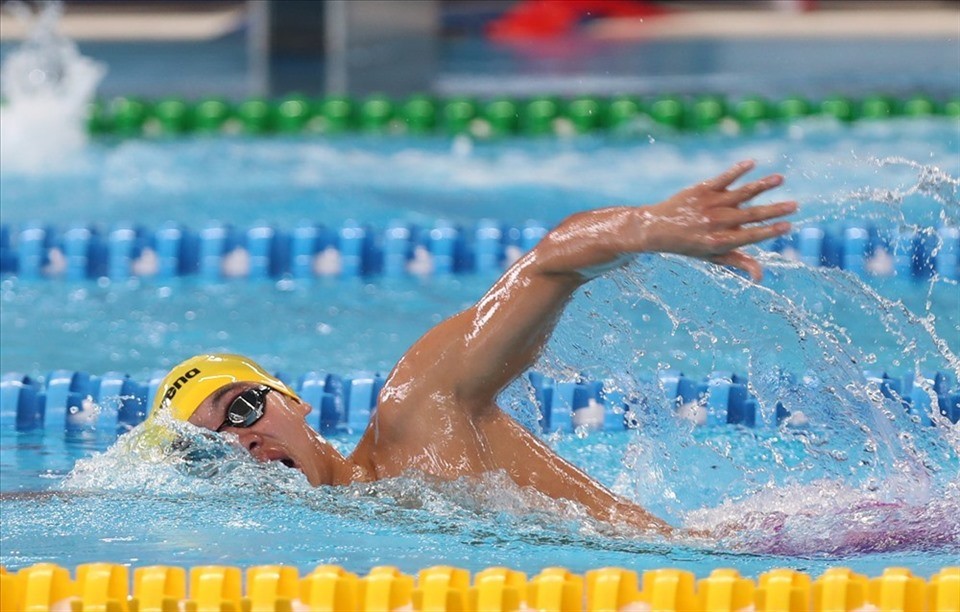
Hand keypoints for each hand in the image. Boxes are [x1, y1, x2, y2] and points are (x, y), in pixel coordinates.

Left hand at [643, 160, 795, 280]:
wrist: (656, 228)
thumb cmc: (690, 245)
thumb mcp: (712, 257)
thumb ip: (738, 262)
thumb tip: (761, 277)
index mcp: (719, 241)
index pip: (750, 237)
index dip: (769, 232)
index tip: (788, 226)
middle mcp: (715, 223)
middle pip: (750, 215)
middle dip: (774, 210)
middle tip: (796, 205)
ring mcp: (709, 204)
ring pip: (741, 193)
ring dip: (762, 185)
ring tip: (781, 179)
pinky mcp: (702, 189)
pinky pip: (723, 178)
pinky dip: (737, 170)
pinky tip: (753, 162)